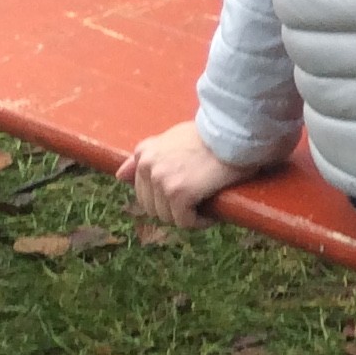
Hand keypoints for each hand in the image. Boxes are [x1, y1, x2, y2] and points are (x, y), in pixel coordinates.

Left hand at [126, 119, 249, 227]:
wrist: (235, 132)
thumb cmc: (212, 134)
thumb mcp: (173, 137)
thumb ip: (147, 154)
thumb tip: (120, 176)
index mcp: (144, 152)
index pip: (142, 189)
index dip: (163, 196)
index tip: (185, 194)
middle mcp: (147, 166)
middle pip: (152, 206)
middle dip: (174, 208)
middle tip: (198, 202)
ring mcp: (161, 181)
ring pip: (168, 216)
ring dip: (187, 216)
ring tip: (207, 207)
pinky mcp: (179, 194)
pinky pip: (185, 221)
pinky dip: (200, 222)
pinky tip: (212, 214)